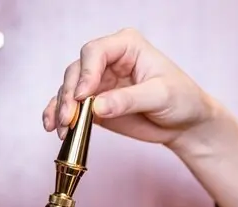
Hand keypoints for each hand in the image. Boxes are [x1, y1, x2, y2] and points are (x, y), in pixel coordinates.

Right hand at [42, 28, 216, 146]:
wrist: (185, 123)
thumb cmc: (181, 99)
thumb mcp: (160, 96)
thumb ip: (127, 100)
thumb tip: (96, 106)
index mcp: (126, 46)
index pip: (95, 51)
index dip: (86, 73)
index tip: (83, 96)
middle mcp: (108, 60)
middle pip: (77, 71)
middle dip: (69, 95)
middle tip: (69, 118)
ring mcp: (99, 82)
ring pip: (69, 89)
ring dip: (61, 109)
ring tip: (62, 130)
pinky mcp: (94, 104)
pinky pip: (70, 107)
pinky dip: (58, 116)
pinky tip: (52, 128)